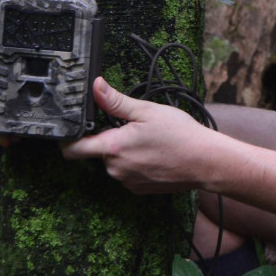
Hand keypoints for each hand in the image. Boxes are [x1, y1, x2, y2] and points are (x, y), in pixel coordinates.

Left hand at [61, 78, 213, 193]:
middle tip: (132, 127)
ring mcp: (127, 181)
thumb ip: (116, 101)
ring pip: (114, 162)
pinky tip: (154, 153)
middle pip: (98, 152)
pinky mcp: (138, 189)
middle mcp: (115, 169)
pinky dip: (135, 163)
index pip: (73, 149)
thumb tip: (96, 86)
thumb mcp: (147, 110)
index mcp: (113, 147)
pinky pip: (127, 173)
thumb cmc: (180, 135)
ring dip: (123, 151)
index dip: (69, 138)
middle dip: (109, 139)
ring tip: (148, 140)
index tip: (75, 128)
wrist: (206, 162)